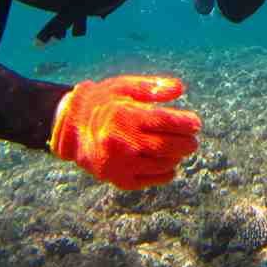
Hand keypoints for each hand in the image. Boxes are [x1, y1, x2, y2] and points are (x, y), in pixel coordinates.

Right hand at [48, 75, 200, 190]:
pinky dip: (164, 173)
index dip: (185, 123)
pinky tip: (169, 163)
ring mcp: (120, 164)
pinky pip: (149, 180)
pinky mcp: (118, 179)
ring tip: (181, 149)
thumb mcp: (125, 86)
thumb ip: (152, 87)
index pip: (165, 122)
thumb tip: (180, 89)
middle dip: (186, 143)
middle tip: (193, 139)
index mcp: (125, 117)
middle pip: (167, 146)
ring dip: (177, 157)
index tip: (195, 123)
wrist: (70, 128)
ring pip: (161, 165)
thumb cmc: (103, 102)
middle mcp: (122, 143)